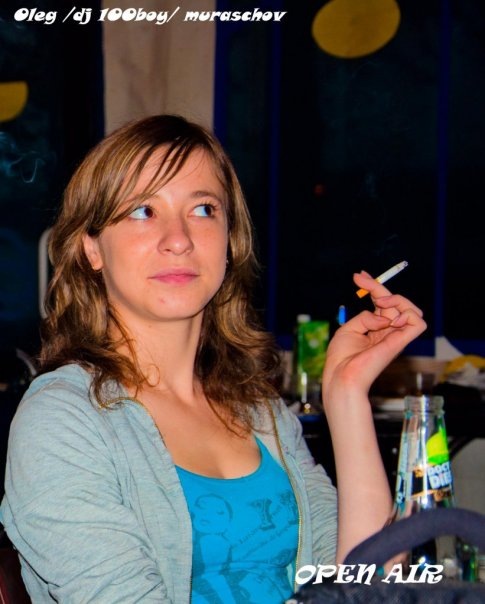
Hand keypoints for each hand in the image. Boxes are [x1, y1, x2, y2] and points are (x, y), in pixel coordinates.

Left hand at [322, 270, 425, 404]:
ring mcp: (394, 337)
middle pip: (395, 302)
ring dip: (398, 300)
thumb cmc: (342, 358)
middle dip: (379, 286)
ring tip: (379, 303)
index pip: (382, 303)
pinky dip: (407, 314)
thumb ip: (366, 317)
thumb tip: (382, 314)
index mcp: (376, 329)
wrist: (342, 376)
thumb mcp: (349, 329)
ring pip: (412, 310)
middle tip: (361, 281)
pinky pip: (417, 323)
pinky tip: (390, 319)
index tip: (359, 276)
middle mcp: (388, 332)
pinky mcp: (399, 343)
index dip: (373, 286)